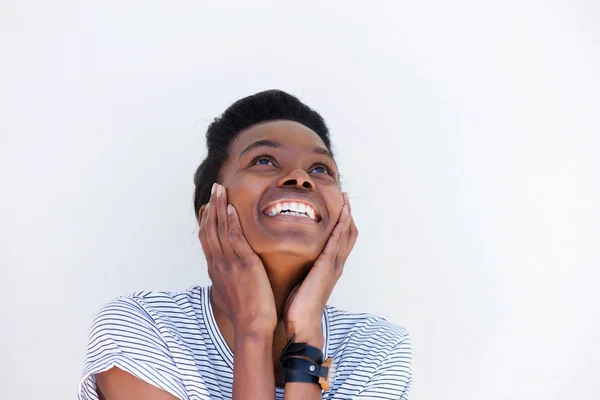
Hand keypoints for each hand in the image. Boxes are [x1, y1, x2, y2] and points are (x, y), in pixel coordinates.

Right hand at [199, 183, 276, 335]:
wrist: (252, 326)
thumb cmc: (245, 315)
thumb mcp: (229, 296)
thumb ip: (225, 284)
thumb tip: (222, 282)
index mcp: (216, 270)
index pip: (207, 239)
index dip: (207, 220)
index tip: (208, 205)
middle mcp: (218, 264)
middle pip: (210, 229)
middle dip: (211, 207)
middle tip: (214, 189)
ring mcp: (229, 263)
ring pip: (220, 229)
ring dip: (219, 207)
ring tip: (220, 189)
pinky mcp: (243, 264)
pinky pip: (235, 238)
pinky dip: (231, 222)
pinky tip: (231, 208)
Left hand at [284, 192, 358, 342]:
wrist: (302, 324)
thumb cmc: (298, 306)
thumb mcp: (301, 282)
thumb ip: (302, 270)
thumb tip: (292, 260)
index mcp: (329, 267)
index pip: (341, 240)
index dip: (342, 223)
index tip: (339, 207)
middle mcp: (336, 264)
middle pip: (348, 234)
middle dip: (348, 215)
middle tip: (345, 196)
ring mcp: (334, 265)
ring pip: (346, 234)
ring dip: (347, 215)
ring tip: (346, 199)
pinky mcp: (327, 266)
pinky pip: (337, 241)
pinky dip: (341, 225)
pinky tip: (342, 213)